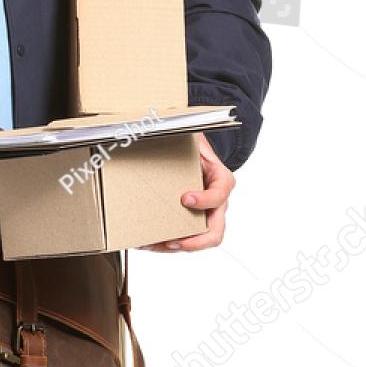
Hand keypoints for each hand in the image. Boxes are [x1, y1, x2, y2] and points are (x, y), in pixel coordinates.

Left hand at [137, 133, 235, 252]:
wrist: (191, 153)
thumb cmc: (192, 146)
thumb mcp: (192, 135)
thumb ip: (184, 131)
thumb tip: (160, 119)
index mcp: (220, 179)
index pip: (220, 194)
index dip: (205, 200)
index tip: (185, 198)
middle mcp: (216, 202)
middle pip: (215, 231)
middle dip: (195, 241)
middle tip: (173, 242)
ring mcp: (204, 214)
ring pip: (196, 241)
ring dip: (173, 247)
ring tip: (149, 244)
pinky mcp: (190, 221)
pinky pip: (182, 239)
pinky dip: (164, 244)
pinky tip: (145, 242)